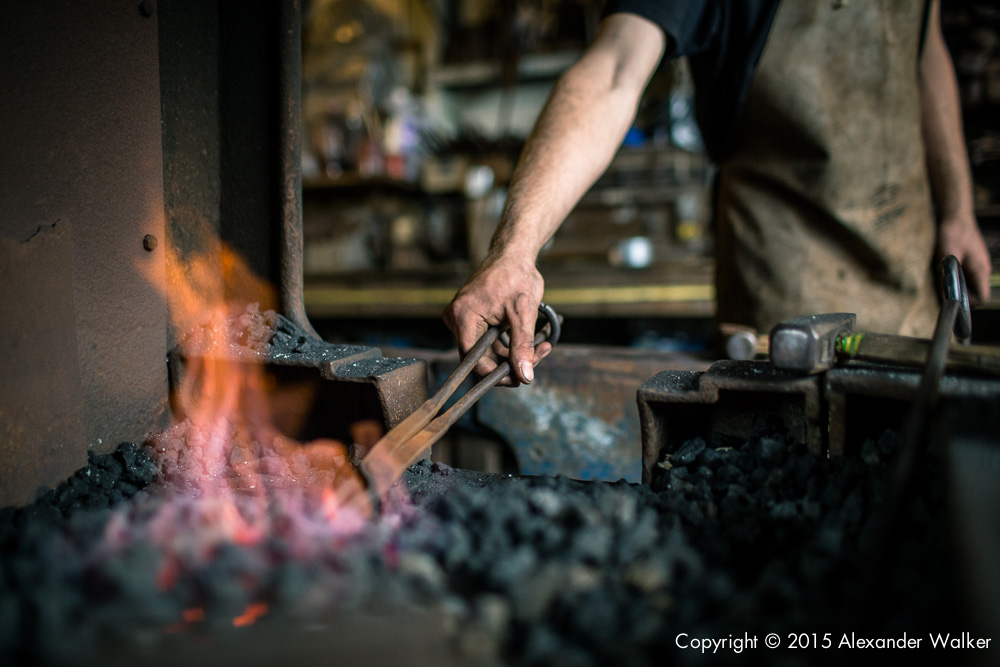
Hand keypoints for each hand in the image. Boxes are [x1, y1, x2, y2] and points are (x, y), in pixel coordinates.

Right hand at [443, 253, 550, 385]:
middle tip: (539, 356)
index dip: (497, 374)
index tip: (522, 376)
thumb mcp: (523, 312)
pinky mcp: (472, 320)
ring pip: (488, 352)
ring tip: (542, 345)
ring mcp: (463, 320)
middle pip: (481, 359)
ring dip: (514, 354)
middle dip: (511, 363)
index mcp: (463, 317)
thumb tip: (525, 376)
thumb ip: (522, 345)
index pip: (474, 361)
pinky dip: (510, 344)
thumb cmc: (516, 275)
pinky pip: (489, 342)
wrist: (512, 254)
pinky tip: (534, 340)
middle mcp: (456, 320)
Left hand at [937, 216, 992, 304]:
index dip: (969, 302)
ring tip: (945, 276)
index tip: (954, 299)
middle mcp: (983, 269)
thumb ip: (948, 278)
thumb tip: (946, 297)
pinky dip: (958, 276)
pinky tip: (947, 269)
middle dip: (962, 294)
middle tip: (945, 287)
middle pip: (976, 292)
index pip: (982, 297)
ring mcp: (979, 264)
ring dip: (959, 285)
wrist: (957, 216)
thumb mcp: (947, 258)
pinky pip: (968, 275)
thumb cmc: (953, 235)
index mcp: (980, 270)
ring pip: (972, 284)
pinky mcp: (973, 260)